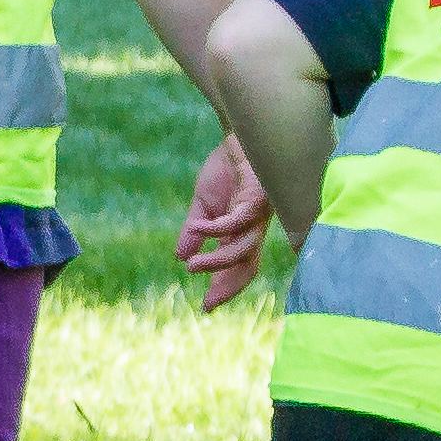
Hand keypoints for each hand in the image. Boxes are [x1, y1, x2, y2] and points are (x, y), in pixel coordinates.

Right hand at [177, 134, 272, 310]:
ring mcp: (259, 212)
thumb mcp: (203, 203)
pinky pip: (237, 220)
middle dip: (229, 286)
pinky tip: (197, 227)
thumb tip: (180, 257)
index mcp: (244, 231)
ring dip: (217, 261)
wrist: (236, 134)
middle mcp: (256, 226)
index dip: (225, 287)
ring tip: (192, 265)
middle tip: (207, 303)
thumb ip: (194, 230)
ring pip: (243, 247)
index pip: (240, 266)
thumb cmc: (227, 167)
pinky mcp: (258, 195)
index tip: (205, 306)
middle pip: (248, 264)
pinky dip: (215, 228)